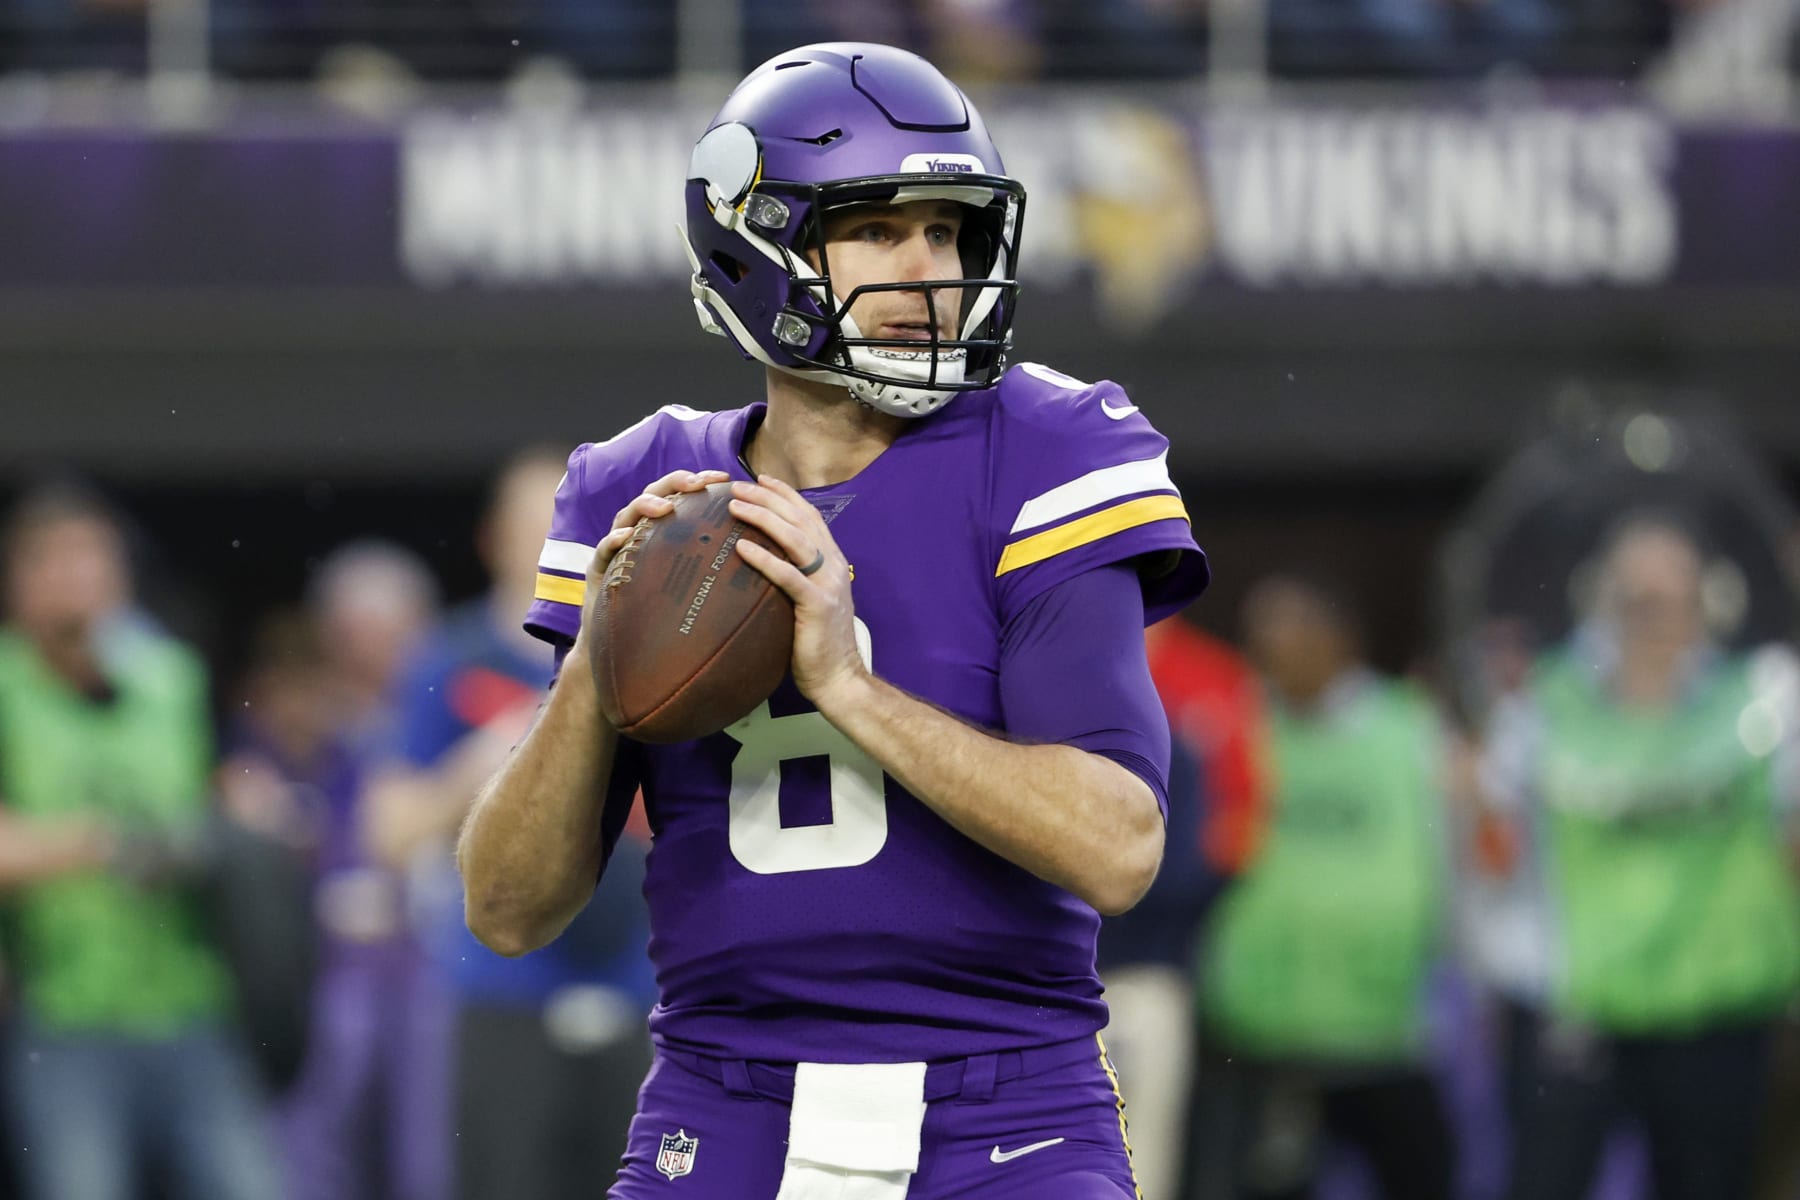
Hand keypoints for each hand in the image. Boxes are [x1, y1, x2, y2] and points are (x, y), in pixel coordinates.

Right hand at [575, 469, 732, 665]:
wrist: (625, 647)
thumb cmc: (666, 613)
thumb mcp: (695, 584)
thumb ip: (719, 566)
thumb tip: (768, 558)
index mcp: (663, 530)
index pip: (682, 497)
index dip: (701, 481)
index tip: (725, 477)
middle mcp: (639, 531)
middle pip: (655, 494)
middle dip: (675, 483)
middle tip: (696, 484)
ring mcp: (616, 547)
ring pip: (627, 515)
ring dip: (645, 506)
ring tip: (664, 508)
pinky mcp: (598, 568)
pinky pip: (602, 550)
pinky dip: (613, 540)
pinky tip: (625, 537)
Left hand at [728, 475, 866, 707]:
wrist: (840, 680)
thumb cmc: (817, 646)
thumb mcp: (808, 603)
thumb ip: (795, 579)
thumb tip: (761, 563)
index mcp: (833, 563)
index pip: (809, 517)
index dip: (786, 495)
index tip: (761, 479)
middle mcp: (834, 566)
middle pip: (801, 519)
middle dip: (768, 497)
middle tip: (738, 487)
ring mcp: (829, 584)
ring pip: (796, 538)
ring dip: (764, 517)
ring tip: (735, 506)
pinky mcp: (818, 605)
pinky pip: (788, 575)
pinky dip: (764, 557)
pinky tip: (741, 546)